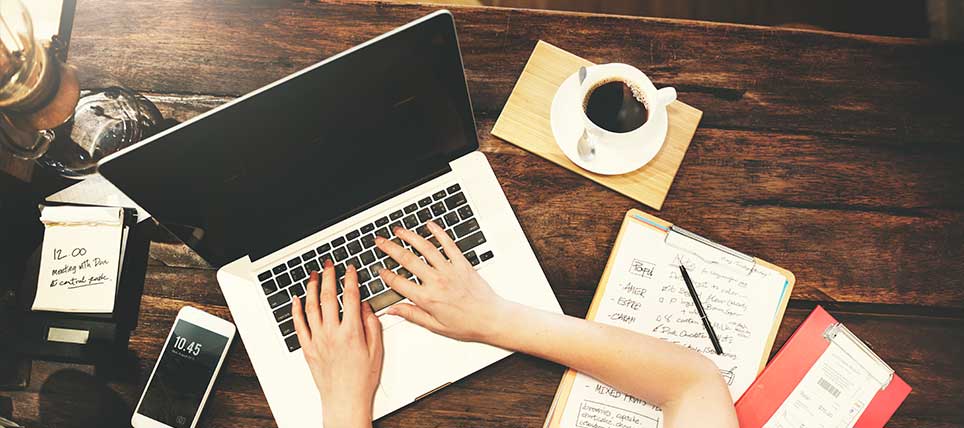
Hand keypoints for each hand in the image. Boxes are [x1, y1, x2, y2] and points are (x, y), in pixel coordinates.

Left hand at [291, 261, 383, 427]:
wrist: (345, 399)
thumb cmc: (361, 379)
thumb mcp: (376, 349)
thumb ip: (372, 325)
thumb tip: (366, 306)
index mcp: (352, 332)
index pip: (351, 297)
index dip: (350, 279)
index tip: (350, 269)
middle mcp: (332, 333)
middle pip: (328, 297)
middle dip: (328, 276)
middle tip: (329, 265)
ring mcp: (318, 340)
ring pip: (311, 307)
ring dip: (312, 288)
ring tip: (313, 276)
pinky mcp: (308, 348)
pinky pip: (299, 325)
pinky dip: (296, 310)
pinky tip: (297, 299)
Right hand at [373, 221, 513, 342]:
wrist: (491, 318)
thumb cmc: (467, 324)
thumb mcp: (435, 326)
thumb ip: (412, 315)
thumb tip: (392, 310)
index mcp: (427, 298)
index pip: (398, 283)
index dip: (385, 275)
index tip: (378, 269)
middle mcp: (436, 281)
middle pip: (407, 259)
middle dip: (390, 248)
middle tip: (379, 241)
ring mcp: (449, 270)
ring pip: (425, 248)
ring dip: (409, 236)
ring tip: (398, 230)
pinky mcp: (462, 263)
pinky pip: (448, 244)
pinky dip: (438, 232)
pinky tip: (429, 225)